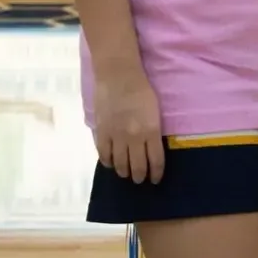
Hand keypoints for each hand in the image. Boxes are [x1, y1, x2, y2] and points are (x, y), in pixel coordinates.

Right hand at [93, 69, 164, 184]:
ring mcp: (116, 136)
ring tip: (126, 174)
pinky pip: (104, 154)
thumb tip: (151, 147)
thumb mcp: (156, 112)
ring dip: (123, 172)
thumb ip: (153, 131)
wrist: (119, 77)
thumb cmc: (142, 90)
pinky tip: (111, 164)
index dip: (156, 173)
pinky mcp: (101, 132)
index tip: (155, 179)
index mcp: (151, 131)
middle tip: (139, 180)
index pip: (155, 160)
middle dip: (139, 176)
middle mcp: (134, 137)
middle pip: (137, 166)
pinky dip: (108, 162)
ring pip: (119, 163)